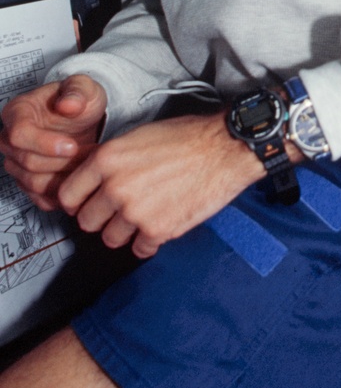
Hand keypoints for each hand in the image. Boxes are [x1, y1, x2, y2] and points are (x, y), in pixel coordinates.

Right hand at [0, 75, 106, 210]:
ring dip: (65, 178)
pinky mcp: (28, 182)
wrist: (83, 121)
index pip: (19, 134)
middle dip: (62, 162)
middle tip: (90, 155)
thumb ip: (78, 91)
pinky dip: (63, 194)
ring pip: (33, 182)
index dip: (45, 144)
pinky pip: (40, 198)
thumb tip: (68, 104)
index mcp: (17, 112)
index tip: (72, 146)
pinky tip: (81, 180)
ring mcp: (17, 163)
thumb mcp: (85, 87)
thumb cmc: (79, 102)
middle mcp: (10, 139)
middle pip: (27, 161)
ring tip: (89, 166)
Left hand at [57, 112, 267, 258]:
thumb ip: (111, 159)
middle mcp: (115, 187)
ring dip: (125, 232)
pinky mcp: (158, 230)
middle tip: (118, 211)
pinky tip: (161, 223)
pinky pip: (140, 250)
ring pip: (110, 239)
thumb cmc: (187, 137)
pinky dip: (149, 241)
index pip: (67, 196)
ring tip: (143, 216)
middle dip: (101, 218)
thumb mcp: (138, 136)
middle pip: (86, 222)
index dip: (77, 202)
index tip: (86, 204)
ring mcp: (135, 212)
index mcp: (107, 160)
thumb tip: (91, 175)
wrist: (225, 149)